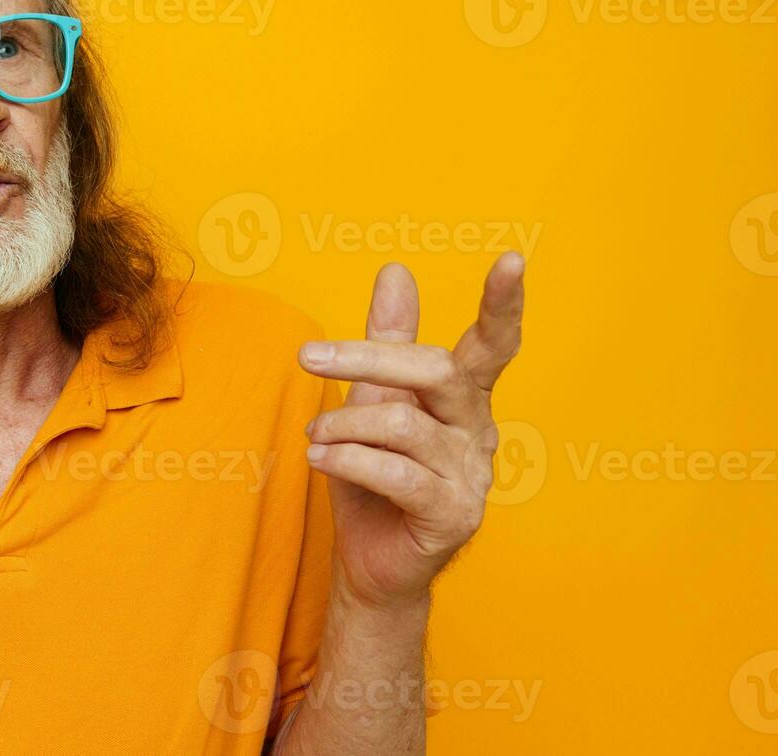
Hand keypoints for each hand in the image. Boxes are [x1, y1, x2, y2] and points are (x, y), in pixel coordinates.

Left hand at [297, 252, 524, 610]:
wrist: (371, 560)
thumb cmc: (374, 475)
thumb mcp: (374, 398)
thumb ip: (388, 339)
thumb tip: (396, 270)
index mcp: (465, 398)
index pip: (494, 343)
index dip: (504, 303)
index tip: (513, 258)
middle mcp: (477, 431)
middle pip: (435, 372)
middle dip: (366, 359)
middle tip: (308, 355)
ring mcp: (471, 477)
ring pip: (403, 425)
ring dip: (344, 424)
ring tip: (315, 435)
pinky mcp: (452, 516)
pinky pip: (395, 473)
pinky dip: (347, 459)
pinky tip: (320, 457)